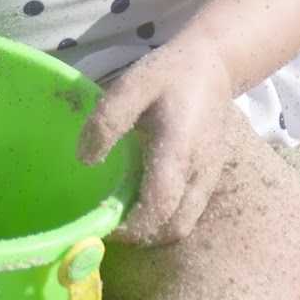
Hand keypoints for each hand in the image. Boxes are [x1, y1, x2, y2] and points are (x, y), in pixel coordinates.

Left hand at [77, 33, 236, 245]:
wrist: (214, 64)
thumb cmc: (170, 74)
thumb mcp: (132, 85)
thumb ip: (107, 121)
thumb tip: (85, 160)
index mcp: (179, 151)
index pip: (158, 207)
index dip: (130, 226)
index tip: (103, 222)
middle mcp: (200, 172)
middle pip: (174, 228)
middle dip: (142, 235)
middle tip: (111, 222)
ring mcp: (210, 177)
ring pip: (184, 225)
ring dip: (155, 230)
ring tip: (125, 214)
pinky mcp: (212, 176)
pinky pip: (190, 212)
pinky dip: (167, 218)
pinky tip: (145, 198)